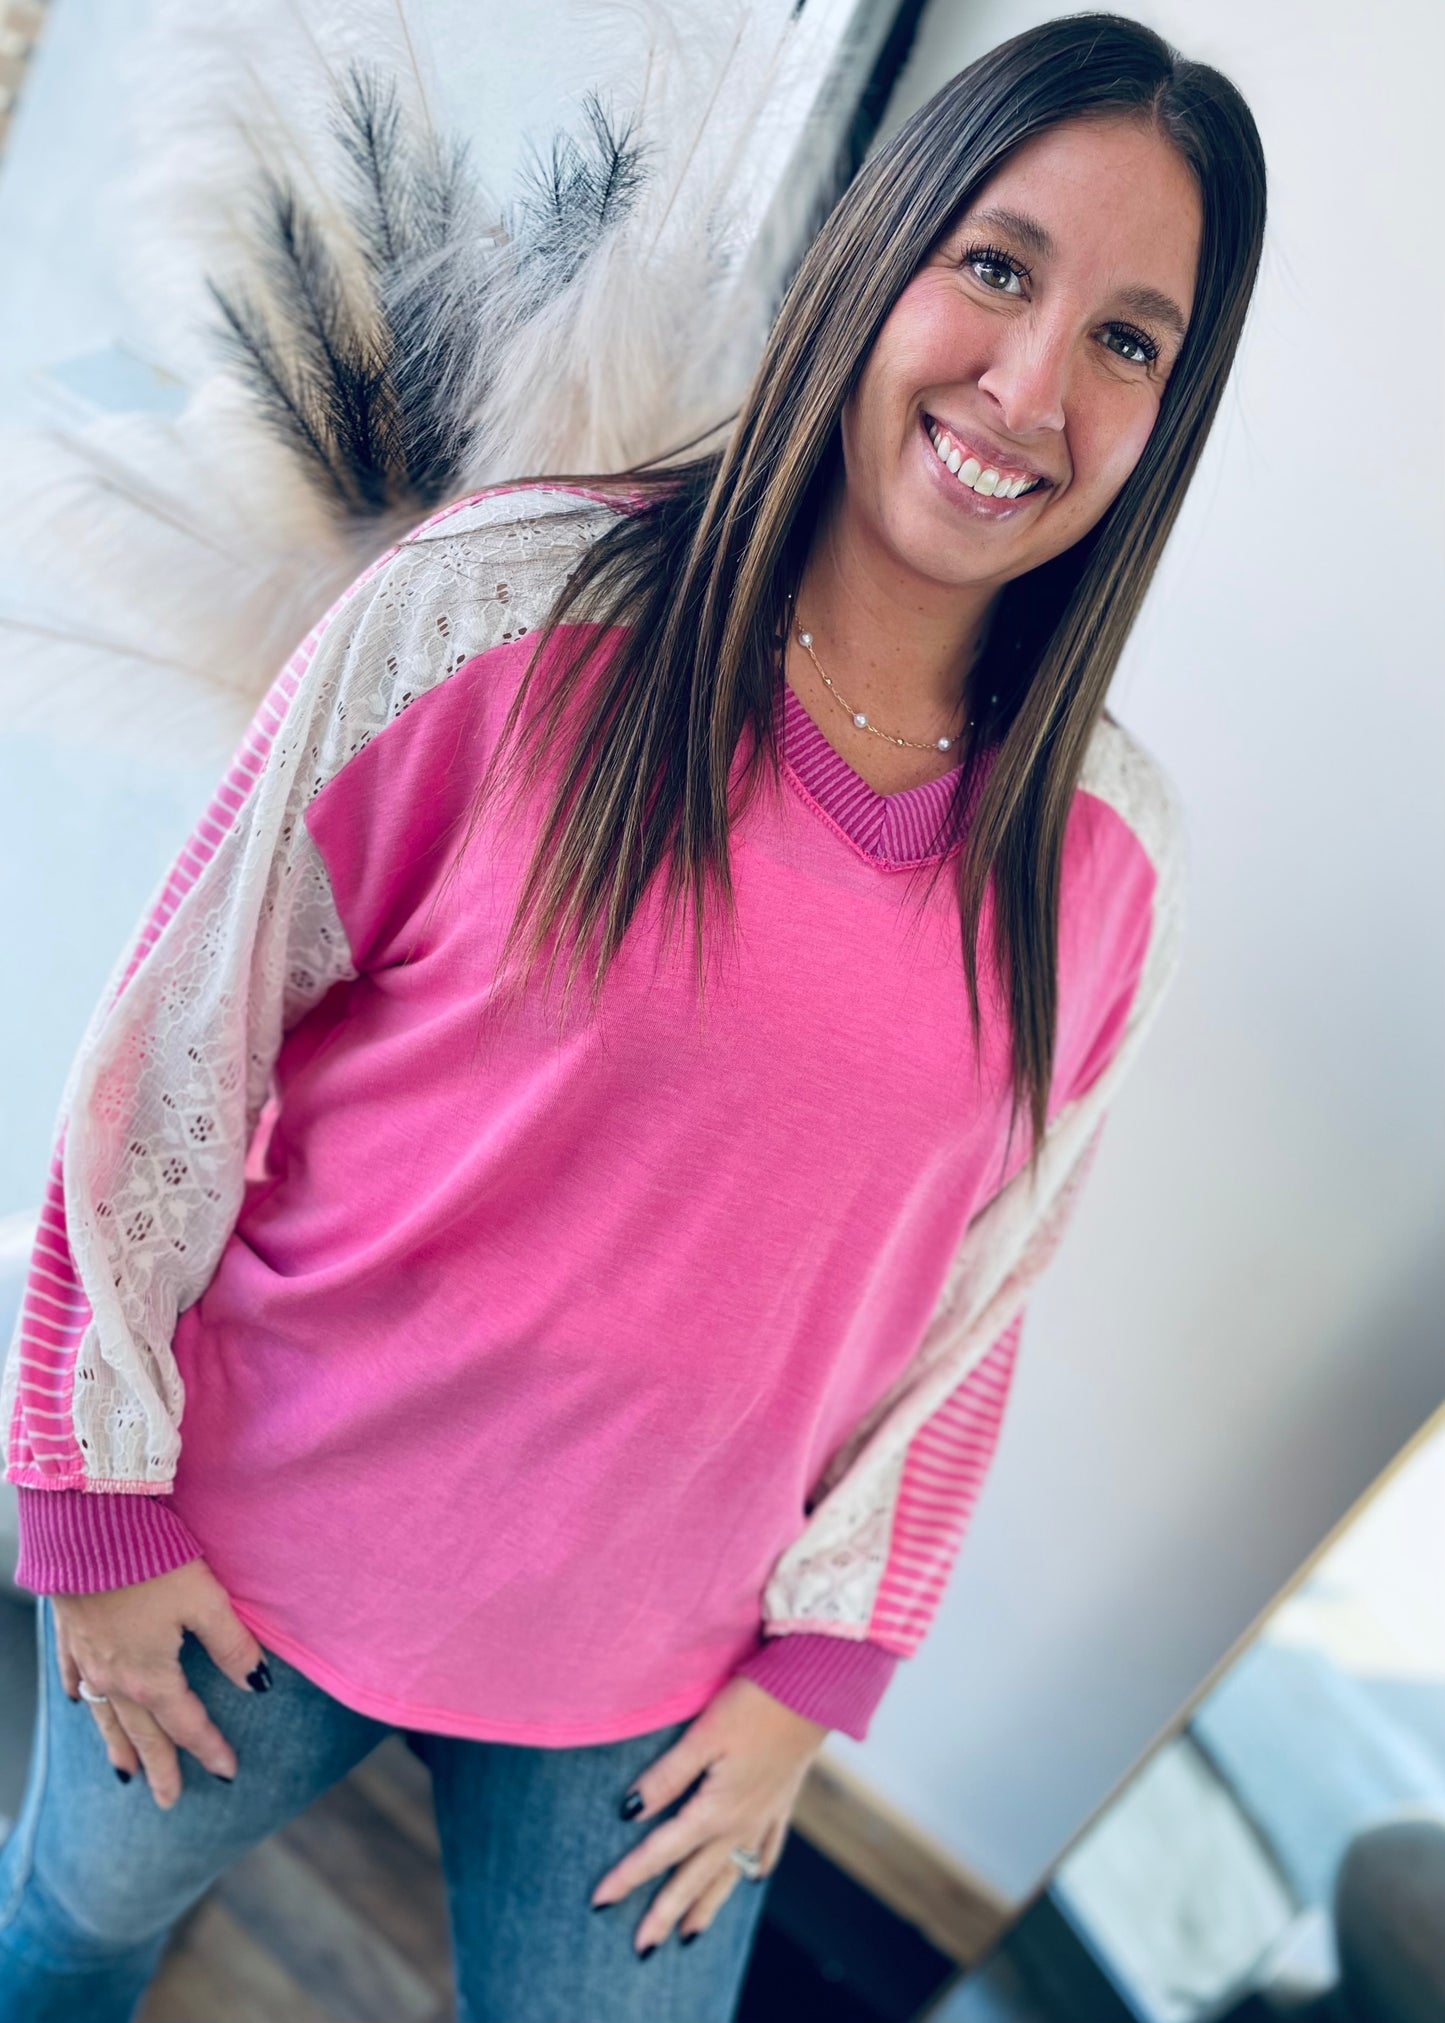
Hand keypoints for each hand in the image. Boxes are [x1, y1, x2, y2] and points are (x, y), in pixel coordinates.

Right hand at [52, 1557, 271, 1809]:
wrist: (89, 1528)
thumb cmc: (151, 1561)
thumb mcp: (205, 1600)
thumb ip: (232, 1645)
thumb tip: (259, 1683)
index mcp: (151, 1677)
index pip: (187, 1723)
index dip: (209, 1748)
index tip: (227, 1772)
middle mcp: (115, 1678)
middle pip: (143, 1733)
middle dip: (159, 1766)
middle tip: (169, 1800)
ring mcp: (87, 1659)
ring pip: (105, 1716)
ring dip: (118, 1746)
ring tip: (125, 1774)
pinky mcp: (70, 1633)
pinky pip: (73, 1678)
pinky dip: (82, 1696)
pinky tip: (82, 1703)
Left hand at [589, 1676, 827, 1954]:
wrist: (814, 1693)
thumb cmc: (754, 1706)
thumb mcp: (703, 1736)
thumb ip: (666, 1776)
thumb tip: (629, 1812)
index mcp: (716, 1810)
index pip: (662, 1851)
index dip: (628, 1876)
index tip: (599, 1902)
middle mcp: (740, 1824)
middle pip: (695, 1877)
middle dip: (666, 1912)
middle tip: (642, 1948)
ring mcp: (765, 1816)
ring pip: (730, 1873)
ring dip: (708, 1905)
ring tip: (690, 1934)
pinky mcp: (783, 1801)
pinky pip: (766, 1848)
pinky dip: (754, 1867)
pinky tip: (752, 1877)